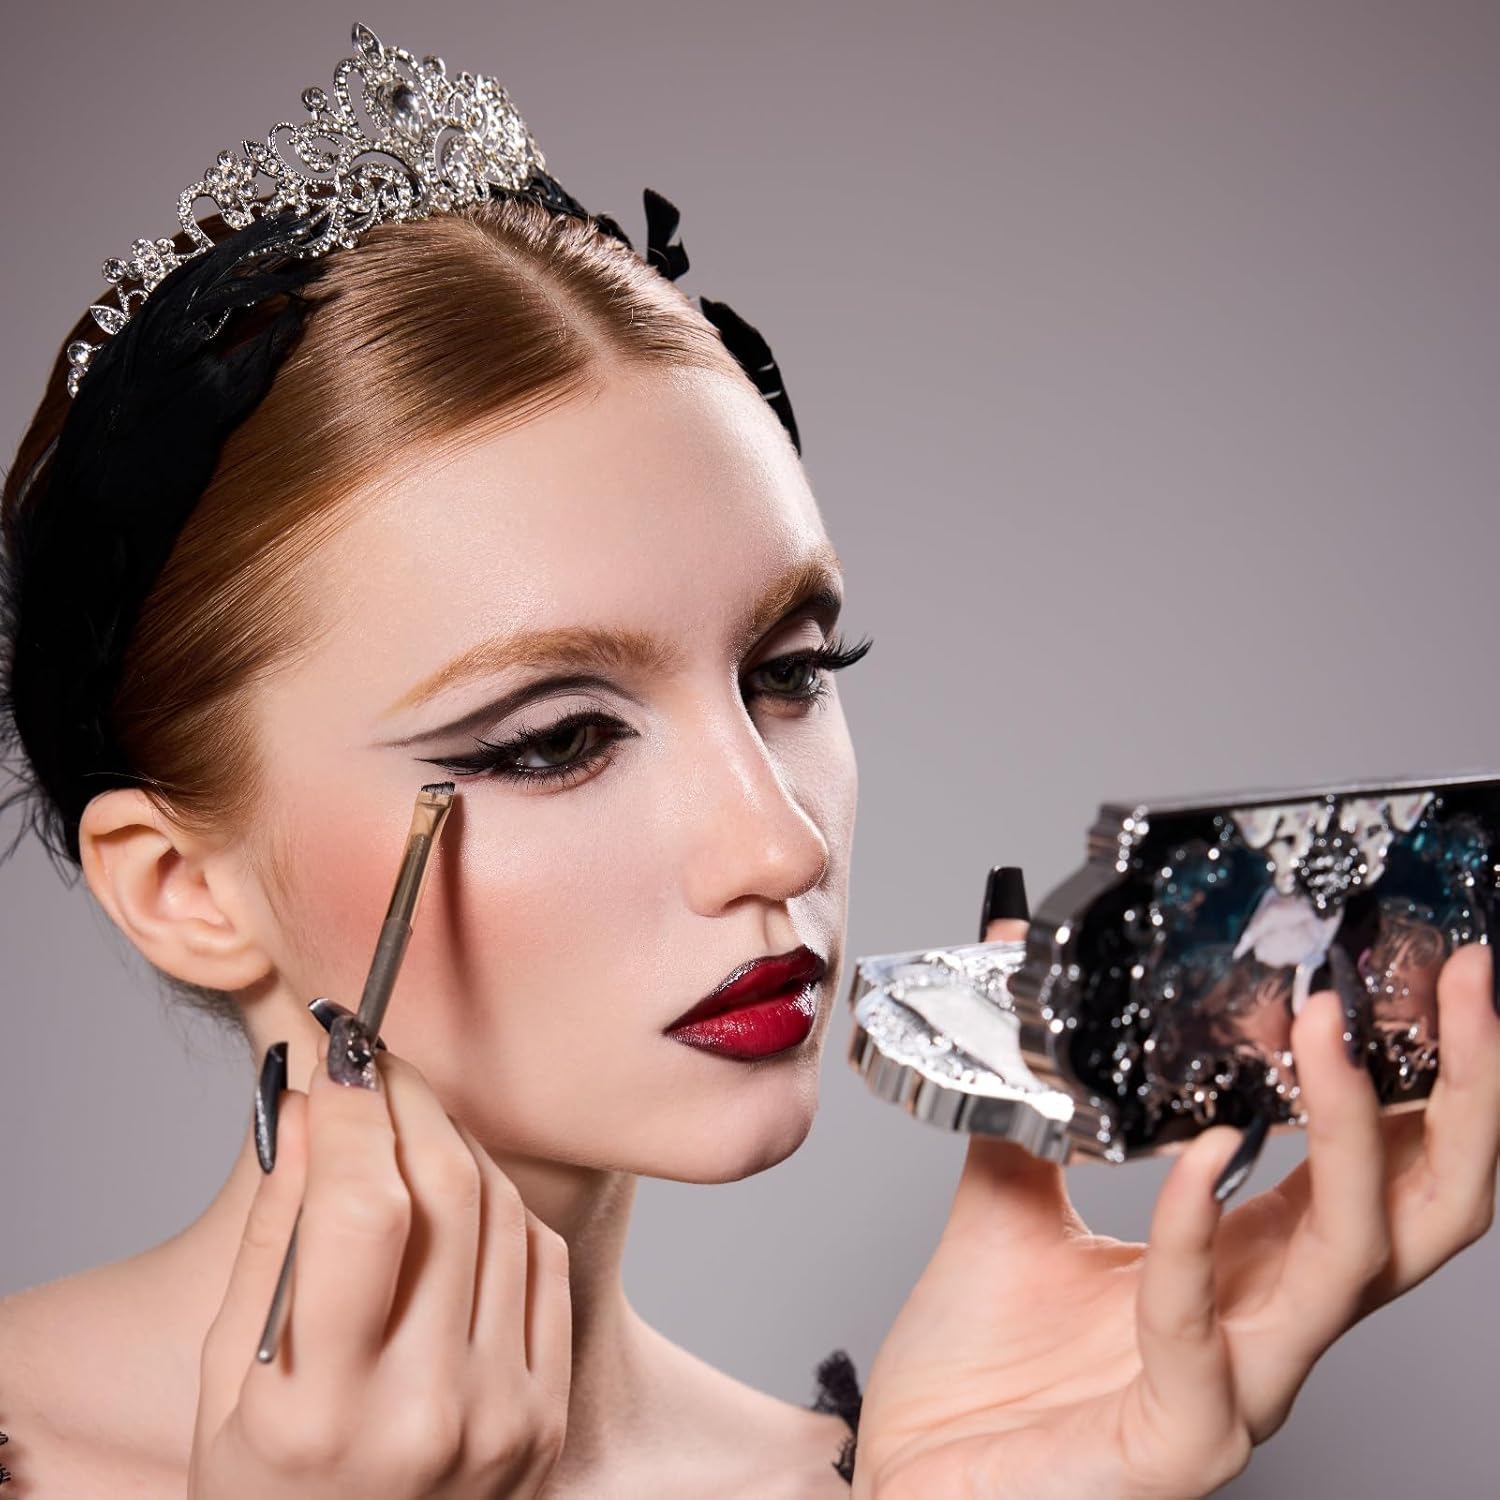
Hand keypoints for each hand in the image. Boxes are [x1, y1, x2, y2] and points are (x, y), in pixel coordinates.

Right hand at [188, 1023, 570, 1496]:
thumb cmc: (269, 1497)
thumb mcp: (229, 1389)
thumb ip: (273, 1242)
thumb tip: (306, 1113)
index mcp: (327, 1411)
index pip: (364, 1209)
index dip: (354, 1111)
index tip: (337, 1057)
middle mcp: (432, 1411)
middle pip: (448, 1191)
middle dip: (408, 1102)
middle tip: (374, 1066)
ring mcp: (506, 1414)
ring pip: (504, 1212)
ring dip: (454, 1144)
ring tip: (407, 1127)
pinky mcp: (549, 1414)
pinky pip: (543, 1262)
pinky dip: (501, 1209)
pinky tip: (458, 1198)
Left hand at [853, 915, 1499, 1499]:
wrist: (911, 1466)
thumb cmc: (977, 1358)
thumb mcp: (1013, 1190)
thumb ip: (1035, 1092)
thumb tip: (1012, 961)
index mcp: (1251, 1255)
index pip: (1380, 1161)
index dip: (1420, 1071)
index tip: (1421, 969)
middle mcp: (1272, 1318)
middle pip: (1424, 1209)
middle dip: (1461, 1092)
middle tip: (1461, 982)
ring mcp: (1242, 1387)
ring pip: (1355, 1260)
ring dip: (1351, 1135)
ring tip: (1325, 1031)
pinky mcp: (1181, 1439)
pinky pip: (1204, 1329)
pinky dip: (1194, 1231)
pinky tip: (1195, 1160)